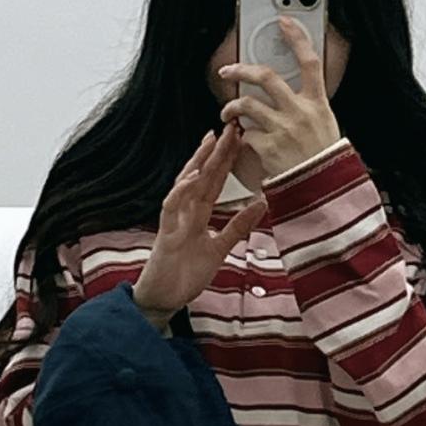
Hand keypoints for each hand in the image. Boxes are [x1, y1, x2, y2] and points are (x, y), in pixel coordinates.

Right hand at [129, 125, 268, 317]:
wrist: (164, 299)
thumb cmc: (186, 274)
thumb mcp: (220, 248)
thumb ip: (237, 227)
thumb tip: (261, 204)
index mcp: (199, 213)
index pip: (215, 180)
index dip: (227, 159)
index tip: (241, 137)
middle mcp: (185, 211)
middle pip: (202, 175)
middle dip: (215, 152)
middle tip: (230, 126)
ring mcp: (174, 220)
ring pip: (185, 184)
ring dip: (197, 162)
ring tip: (211, 141)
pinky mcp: (165, 233)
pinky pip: (171, 207)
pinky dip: (182, 190)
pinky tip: (194, 176)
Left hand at [217, 14, 340, 182]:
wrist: (324, 192)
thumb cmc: (324, 161)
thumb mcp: (327, 126)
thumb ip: (308, 106)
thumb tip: (292, 90)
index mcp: (318, 104)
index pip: (310, 62)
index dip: (297, 38)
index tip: (285, 22)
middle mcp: (301, 112)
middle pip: (266, 77)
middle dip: (242, 69)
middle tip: (228, 70)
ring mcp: (283, 129)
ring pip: (248, 103)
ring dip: (232, 106)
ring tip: (228, 112)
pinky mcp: (268, 147)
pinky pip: (246, 133)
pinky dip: (242, 136)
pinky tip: (243, 140)